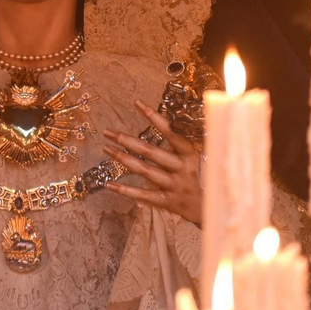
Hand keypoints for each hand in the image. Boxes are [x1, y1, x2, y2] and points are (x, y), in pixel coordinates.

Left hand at [102, 100, 203, 225]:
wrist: (203, 206)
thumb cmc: (191, 175)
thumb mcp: (189, 156)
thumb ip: (176, 141)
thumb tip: (157, 118)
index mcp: (188, 153)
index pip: (170, 132)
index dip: (154, 117)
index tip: (137, 103)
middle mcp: (182, 167)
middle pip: (151, 152)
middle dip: (127, 141)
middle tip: (108, 132)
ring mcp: (173, 185)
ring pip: (145, 170)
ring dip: (124, 159)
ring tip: (106, 149)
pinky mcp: (166, 201)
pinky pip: (143, 195)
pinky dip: (126, 190)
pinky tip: (110, 184)